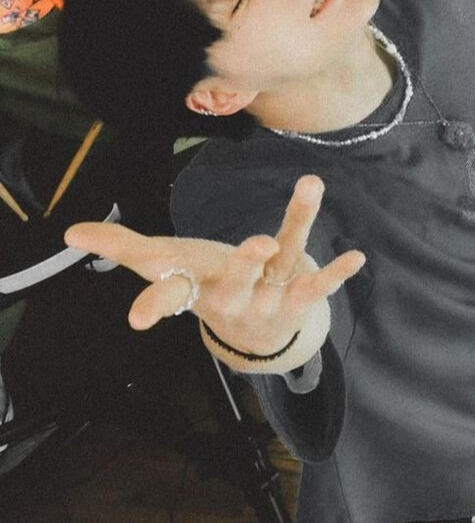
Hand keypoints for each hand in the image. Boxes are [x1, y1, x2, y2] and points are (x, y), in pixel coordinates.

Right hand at [64, 175, 364, 356]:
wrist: (252, 336)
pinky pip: (314, 280)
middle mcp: (231, 299)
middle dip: (243, 266)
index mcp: (195, 292)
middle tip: (256, 244)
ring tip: (309, 186)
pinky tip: (356, 256)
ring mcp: (268, 299)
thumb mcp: (164, 268)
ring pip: (282, 266)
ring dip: (296, 228)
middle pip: (234, 285)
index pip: (170, 298)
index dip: (155, 306)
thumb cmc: (202, 288)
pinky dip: (334, 271)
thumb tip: (70, 232)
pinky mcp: (296, 293)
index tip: (139, 321)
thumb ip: (121, 247)